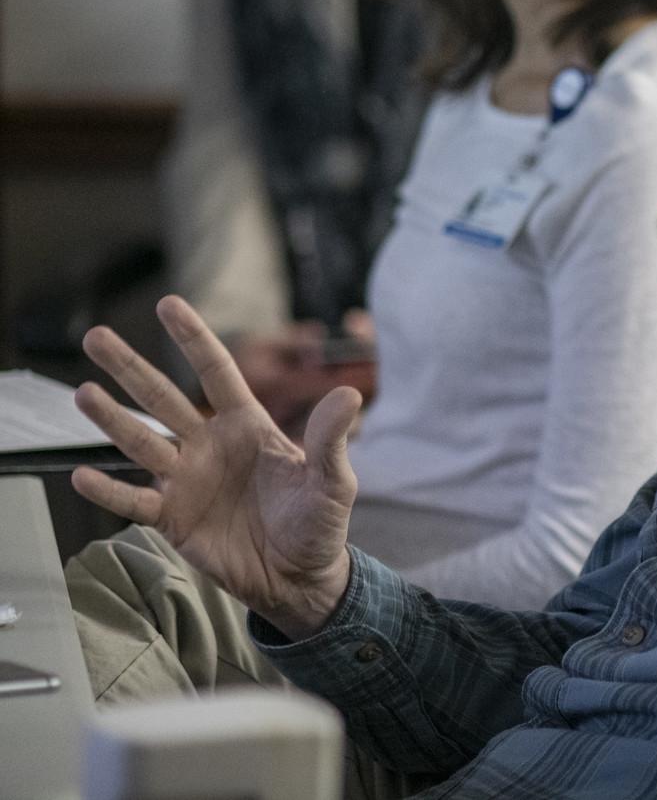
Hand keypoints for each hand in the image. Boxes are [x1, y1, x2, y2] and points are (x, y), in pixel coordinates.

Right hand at [71, 295, 359, 639]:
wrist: (300, 578)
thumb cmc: (318, 523)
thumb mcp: (333, 479)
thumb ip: (331, 438)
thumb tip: (349, 394)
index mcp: (248, 426)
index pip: (216, 372)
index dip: (193, 338)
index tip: (168, 303)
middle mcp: (210, 446)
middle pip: (163, 398)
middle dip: (131, 367)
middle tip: (96, 336)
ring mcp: (187, 480)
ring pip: (141, 442)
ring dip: (112, 419)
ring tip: (83, 393)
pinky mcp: (173, 518)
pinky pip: (134, 502)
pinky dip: (109, 491)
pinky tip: (82, 475)